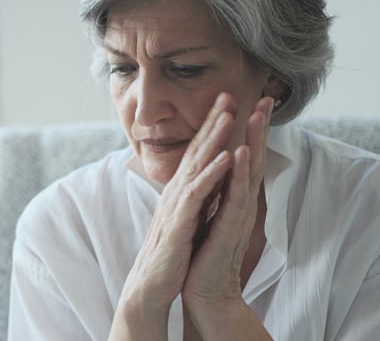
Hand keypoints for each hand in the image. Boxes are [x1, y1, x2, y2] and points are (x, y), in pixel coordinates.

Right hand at [117, 92, 240, 321]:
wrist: (150, 286)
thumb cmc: (170, 255)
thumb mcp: (184, 219)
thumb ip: (194, 197)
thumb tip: (206, 180)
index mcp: (181, 190)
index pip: (197, 151)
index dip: (212, 126)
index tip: (227, 102)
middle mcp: (176, 191)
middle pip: (196, 149)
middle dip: (213, 120)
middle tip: (228, 93)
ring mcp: (176, 205)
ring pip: (196, 165)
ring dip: (213, 138)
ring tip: (229, 115)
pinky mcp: (178, 223)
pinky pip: (197, 195)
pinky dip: (211, 175)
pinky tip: (225, 159)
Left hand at [182, 96, 273, 315]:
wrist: (204, 291)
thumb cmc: (205, 253)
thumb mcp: (212, 215)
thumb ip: (219, 193)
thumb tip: (218, 170)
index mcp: (234, 198)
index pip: (246, 157)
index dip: (250, 130)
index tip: (254, 101)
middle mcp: (241, 203)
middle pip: (254, 158)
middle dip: (259, 127)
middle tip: (265, 97)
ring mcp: (238, 215)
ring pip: (250, 172)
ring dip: (254, 141)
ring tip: (257, 114)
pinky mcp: (230, 228)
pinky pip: (236, 196)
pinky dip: (240, 174)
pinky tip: (242, 153)